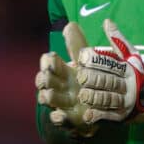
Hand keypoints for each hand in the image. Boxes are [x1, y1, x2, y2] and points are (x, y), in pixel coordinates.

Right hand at [35, 22, 96, 136]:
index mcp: (63, 69)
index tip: (52, 59)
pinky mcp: (68, 118)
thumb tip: (70, 24)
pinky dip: (58, 118)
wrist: (100, 107)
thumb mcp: (87, 60)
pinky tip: (60, 115)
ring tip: (50, 95)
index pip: (48, 62)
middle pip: (43, 80)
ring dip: (47, 96)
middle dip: (43, 78)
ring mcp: (61, 102)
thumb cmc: (90, 79)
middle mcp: (58, 85)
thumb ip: (78, 44)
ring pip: (47, 98)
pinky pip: (58, 119)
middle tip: (48, 76)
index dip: (47, 61)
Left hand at [76, 19, 143, 128]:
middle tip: (80, 77)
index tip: (82, 57)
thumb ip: (117, 40)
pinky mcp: (123, 116)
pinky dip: (99, 115)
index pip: (112, 63)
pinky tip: (88, 115)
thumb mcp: (131, 55)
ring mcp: (126, 102)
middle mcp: (129, 85)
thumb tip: (106, 21)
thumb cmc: (138, 73)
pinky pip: (110, 115)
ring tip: (82, 95)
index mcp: (129, 69)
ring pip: (109, 99)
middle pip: (110, 81)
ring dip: (96, 98)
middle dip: (95, 79)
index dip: (97, 60)